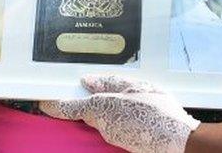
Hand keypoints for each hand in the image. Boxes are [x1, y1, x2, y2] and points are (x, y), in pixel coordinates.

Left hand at [39, 75, 198, 152]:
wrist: (178, 139)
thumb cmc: (159, 112)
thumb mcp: (134, 87)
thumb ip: (109, 83)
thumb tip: (88, 81)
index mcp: (100, 108)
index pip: (67, 107)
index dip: (54, 103)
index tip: (44, 100)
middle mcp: (102, 125)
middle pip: (87, 110)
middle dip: (93, 100)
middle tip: (105, 87)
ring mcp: (112, 135)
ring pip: (102, 117)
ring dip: (110, 107)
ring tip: (134, 98)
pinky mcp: (122, 141)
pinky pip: (115, 125)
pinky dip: (121, 116)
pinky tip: (138, 110)